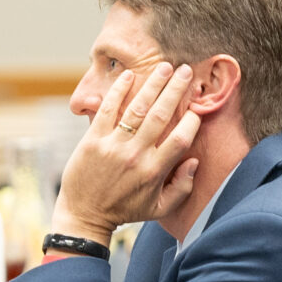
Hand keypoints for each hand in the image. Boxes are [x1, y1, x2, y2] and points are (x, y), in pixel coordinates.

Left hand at [53, 62, 201, 241]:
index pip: (180, 139)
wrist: (84, 214)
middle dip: (176, 89)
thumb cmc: (125, 210)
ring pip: (137, 108)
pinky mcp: (93, 140)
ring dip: (153, 84)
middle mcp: (136, 156)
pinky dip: (119, 90)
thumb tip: (194, 161)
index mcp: (155, 171)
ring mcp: (113, 146)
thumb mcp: (159, 208)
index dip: (192, 119)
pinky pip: (108, 109)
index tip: (197, 106)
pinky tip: (129, 75)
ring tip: (165, 67)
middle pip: (162, 115)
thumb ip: (182, 187)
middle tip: (186, 71)